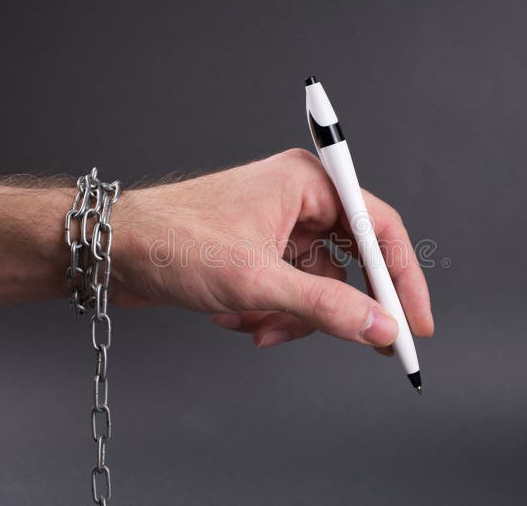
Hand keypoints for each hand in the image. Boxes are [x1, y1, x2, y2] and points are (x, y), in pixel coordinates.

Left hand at [112, 149, 433, 350]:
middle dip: (340, 306)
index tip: (415, 323)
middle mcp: (298, 199)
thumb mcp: (258, 281)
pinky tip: (236, 318)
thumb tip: (379, 327)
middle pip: (352, 260)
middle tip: (365, 345)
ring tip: (257, 325)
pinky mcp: (261, 250)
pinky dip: (271, 313)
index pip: (379, 227)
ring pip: (319, 285)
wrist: (111, 252)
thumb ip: (326, 307)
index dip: (402, 279)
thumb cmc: (172, 241)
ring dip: (293, 316)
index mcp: (307, 182)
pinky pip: (290, 291)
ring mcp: (279, 226)